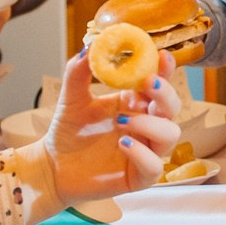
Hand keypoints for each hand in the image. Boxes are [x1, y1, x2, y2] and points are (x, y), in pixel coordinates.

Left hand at [29, 50, 181, 212]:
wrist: (52, 167)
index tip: (162, 55)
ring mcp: (146, 150)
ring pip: (170, 134)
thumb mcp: (71, 98)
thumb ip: (78, 73)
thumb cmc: (67, 132)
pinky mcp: (139, 176)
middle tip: (148, 82)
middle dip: (165, 93)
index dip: (165, 69)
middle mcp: (145, 125)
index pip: (159, 83)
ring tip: (120, 120)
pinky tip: (122, 144)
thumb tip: (88, 48)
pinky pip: (154, 166)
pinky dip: (142, 153)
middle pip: (172, 106)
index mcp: (134, 102)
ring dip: (151, 123)